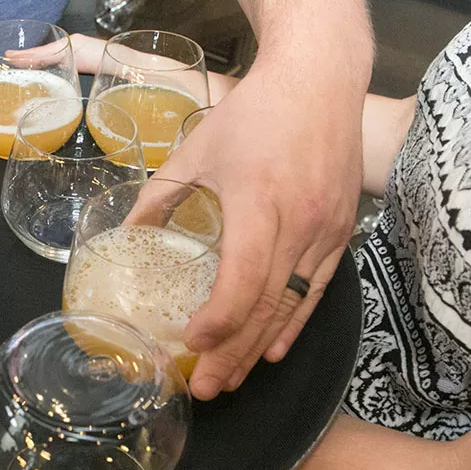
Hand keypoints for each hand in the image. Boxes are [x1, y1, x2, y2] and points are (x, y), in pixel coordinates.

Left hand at [157, 58, 360, 398]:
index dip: (219, 320)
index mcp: (257, 199)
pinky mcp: (341, 232)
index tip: (191, 344)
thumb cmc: (254, 112)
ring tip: (230, 379)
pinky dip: (293, 323)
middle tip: (205, 388)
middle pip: (267, 304)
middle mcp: (298, 222)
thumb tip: (129, 235)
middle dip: (233, 352)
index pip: (243, 278)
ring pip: (292, 305)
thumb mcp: (197, 148)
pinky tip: (271, 349)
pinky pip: (317, 291)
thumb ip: (161, 195)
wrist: (321, 80)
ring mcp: (325, 230)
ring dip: (259, 347)